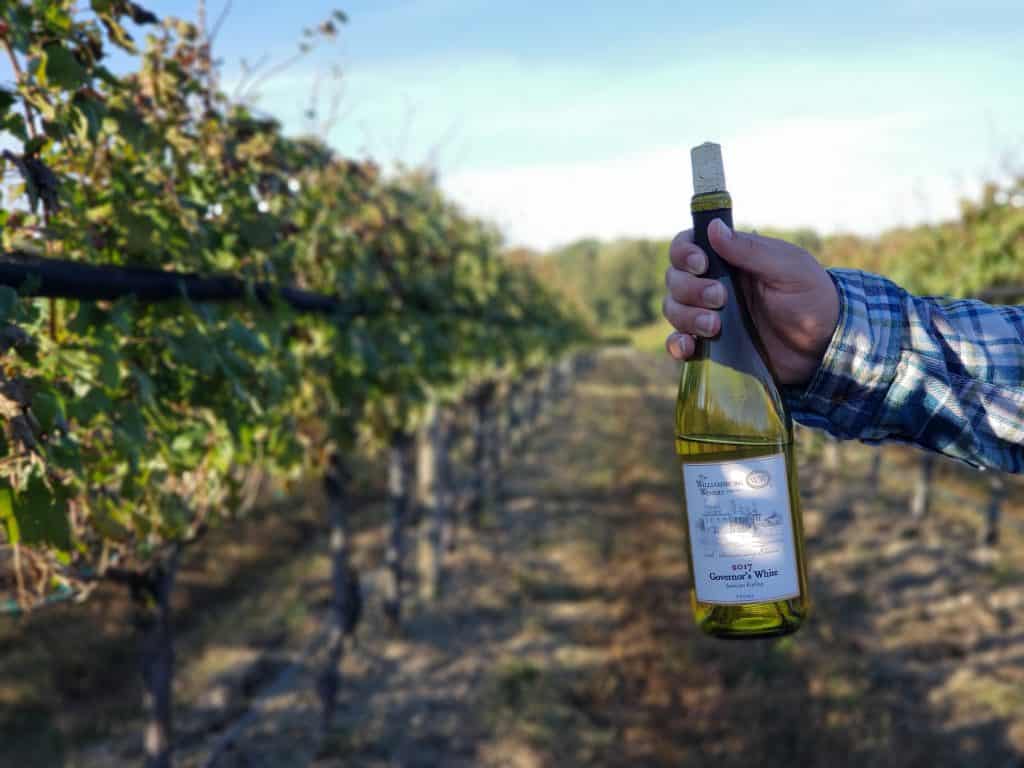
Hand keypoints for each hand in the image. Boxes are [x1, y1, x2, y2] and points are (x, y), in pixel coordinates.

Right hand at [663, 218, 839, 387]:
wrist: (823, 347)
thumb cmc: (811, 298)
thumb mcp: (789, 269)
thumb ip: (751, 250)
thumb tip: (713, 227)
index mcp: (730, 259)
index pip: (687, 246)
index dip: (684, 253)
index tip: (702, 265)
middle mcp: (713, 284)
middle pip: (675, 279)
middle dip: (690, 290)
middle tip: (721, 300)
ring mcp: (708, 315)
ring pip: (673, 309)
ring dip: (686, 317)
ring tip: (716, 327)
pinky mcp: (709, 346)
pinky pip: (677, 342)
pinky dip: (676, 344)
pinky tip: (690, 347)